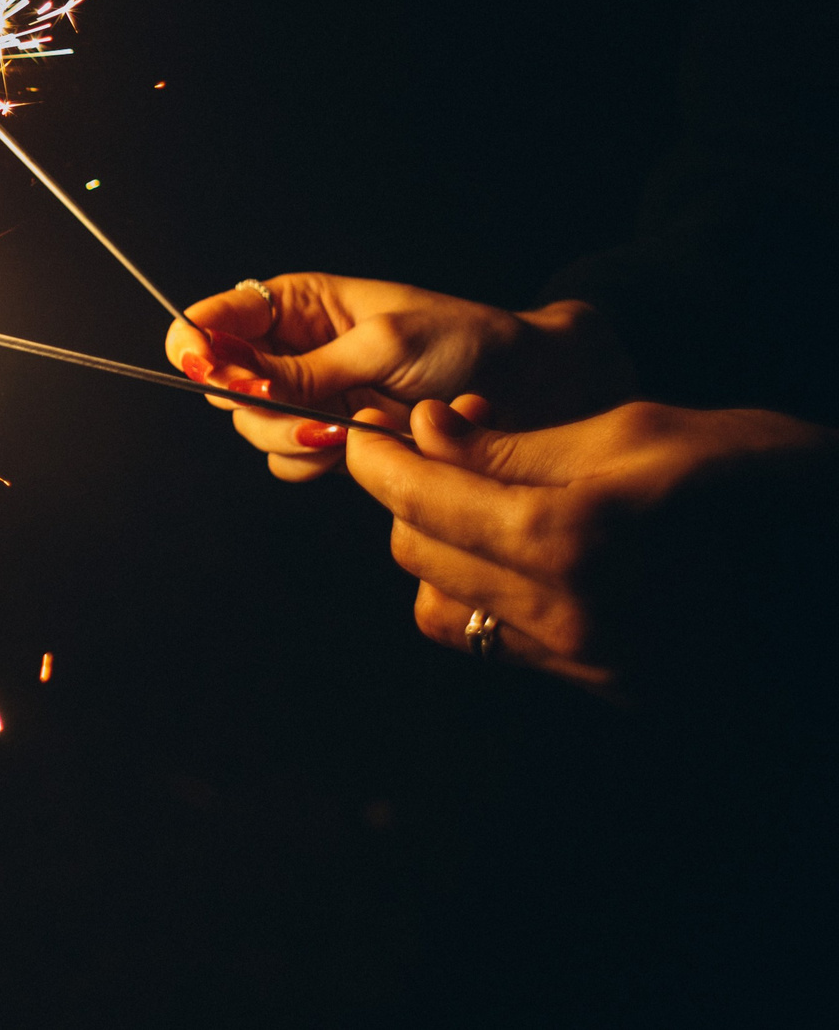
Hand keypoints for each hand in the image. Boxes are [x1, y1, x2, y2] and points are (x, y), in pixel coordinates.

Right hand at [163, 274, 630, 480]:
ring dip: (301, 438)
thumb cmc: (467, 343)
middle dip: (263, 408)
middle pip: (224, 388)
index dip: (196, 347)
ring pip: (256, 432)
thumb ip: (302, 368)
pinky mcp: (333, 442)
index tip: (212, 372)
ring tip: (363, 428)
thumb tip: (226, 376)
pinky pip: (293, 463)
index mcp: (294, 305)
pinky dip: (324, 462)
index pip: (209, 321)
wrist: (535, 391)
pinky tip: (372, 446)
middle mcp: (290, 351)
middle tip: (317, 416)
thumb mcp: (384, 343)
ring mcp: (309, 399)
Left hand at [346, 398, 838, 691]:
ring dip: (438, 552)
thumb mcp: (635, 432)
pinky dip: (484, 596)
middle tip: (433, 449)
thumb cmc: (758, 476)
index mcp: (570, 541)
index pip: (421, 498)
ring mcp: (589, 663)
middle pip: (418, 554)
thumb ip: (515, 442)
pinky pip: (500, 644)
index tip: (360, 430)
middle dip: (408, 496)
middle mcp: (569, 617)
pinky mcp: (610, 689)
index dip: (377, 458)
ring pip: (444, 609)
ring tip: (478, 504)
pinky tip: (520, 555)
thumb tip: (426, 433)